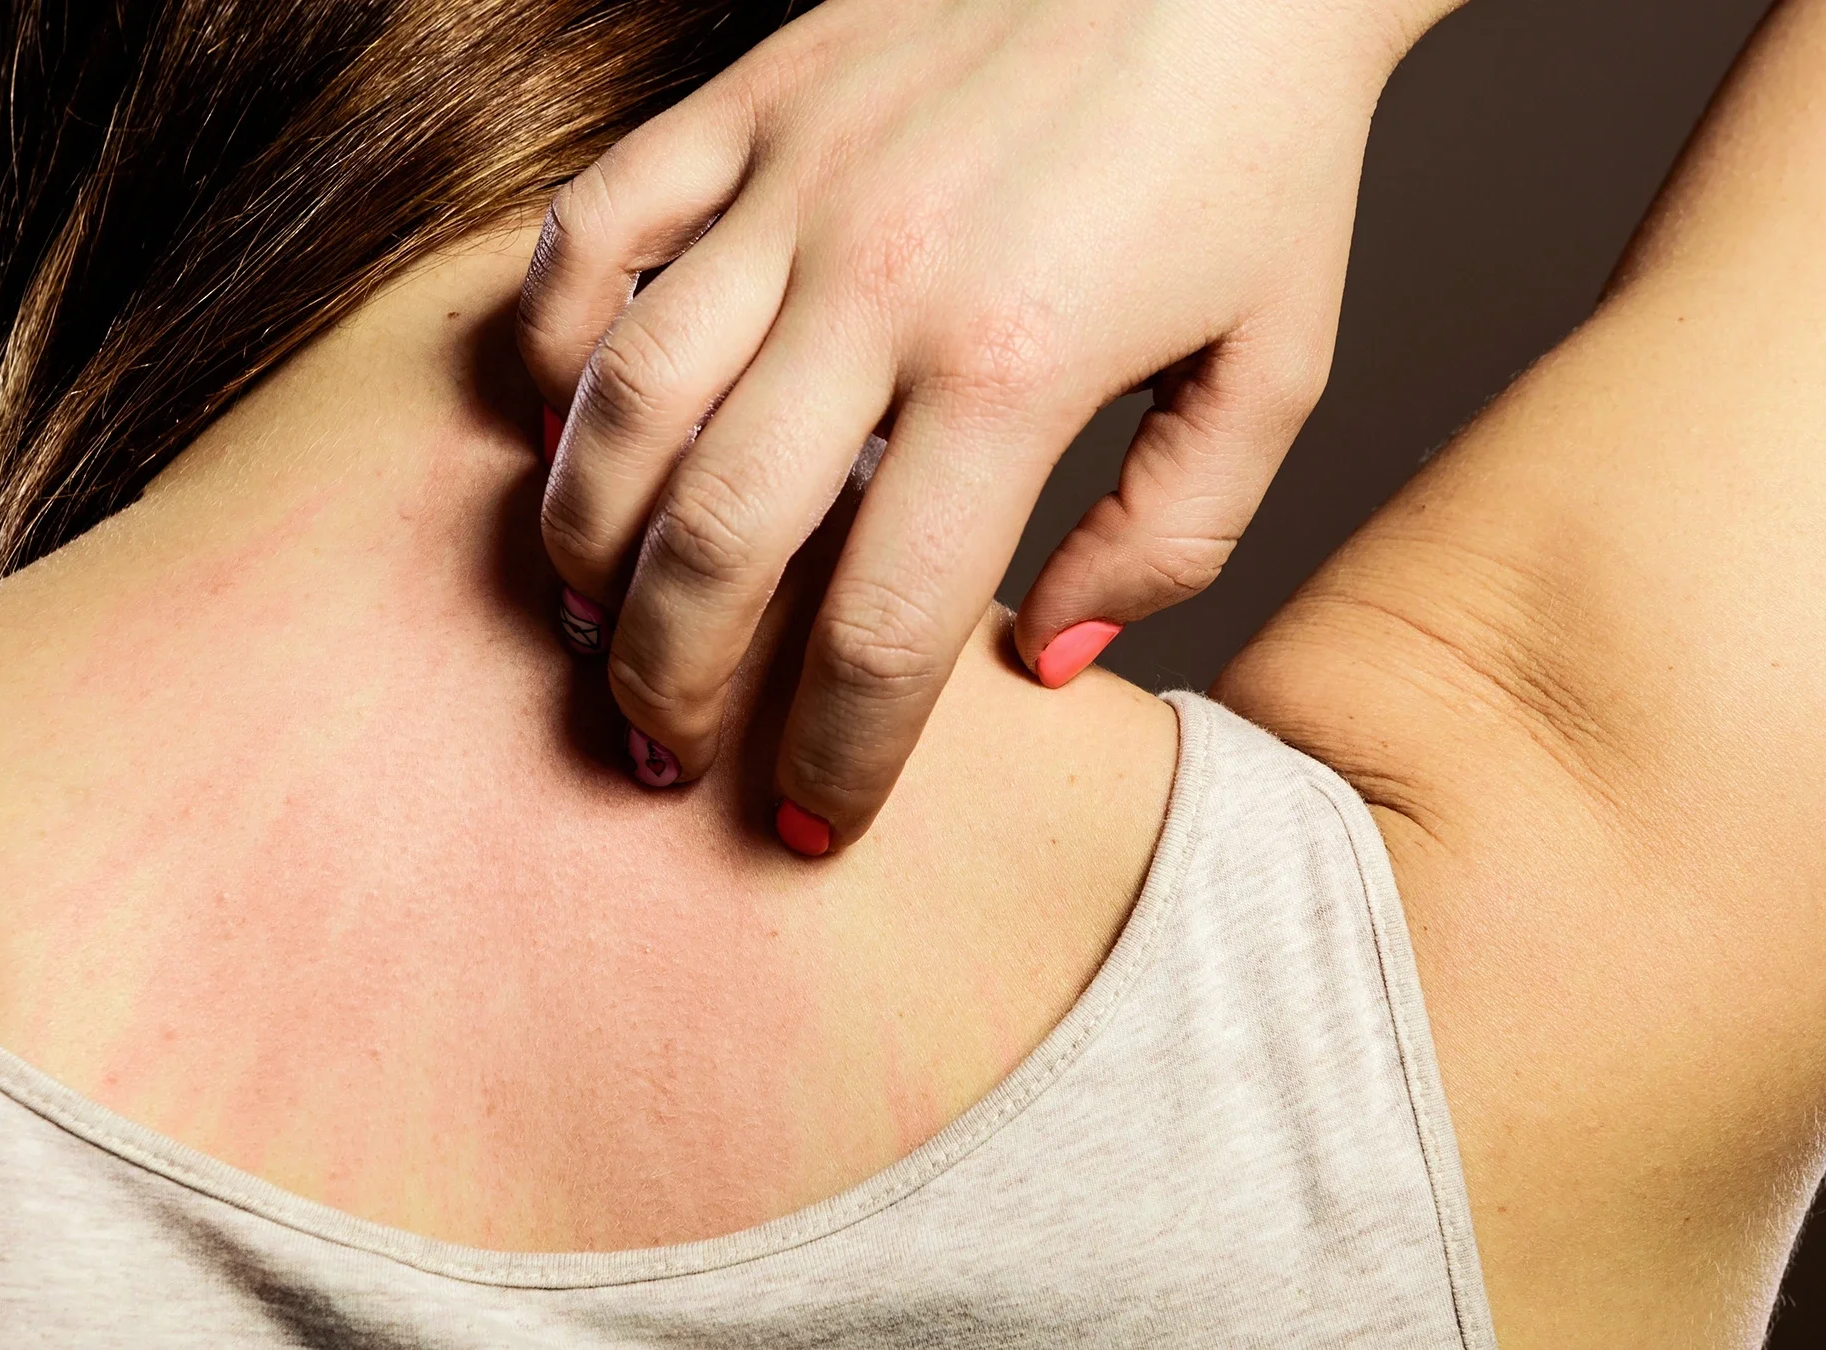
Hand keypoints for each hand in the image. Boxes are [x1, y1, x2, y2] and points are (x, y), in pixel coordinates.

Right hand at [520, 0, 1448, 852]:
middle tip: (660, 754)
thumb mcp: (1276, 369)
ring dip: (584, 542)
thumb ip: (1171, 539)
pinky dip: (549, 340)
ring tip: (592, 621)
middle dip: (669, 685)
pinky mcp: (751, 99)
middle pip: (711, 543)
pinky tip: (562, 420)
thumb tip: (1042, 667)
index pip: (881, 630)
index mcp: (1017, 366)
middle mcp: (879, 280)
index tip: (810, 826)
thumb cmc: (1261, 160)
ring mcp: (793, 180)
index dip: (833, 761)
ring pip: (618, 400)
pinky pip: (592, 231)